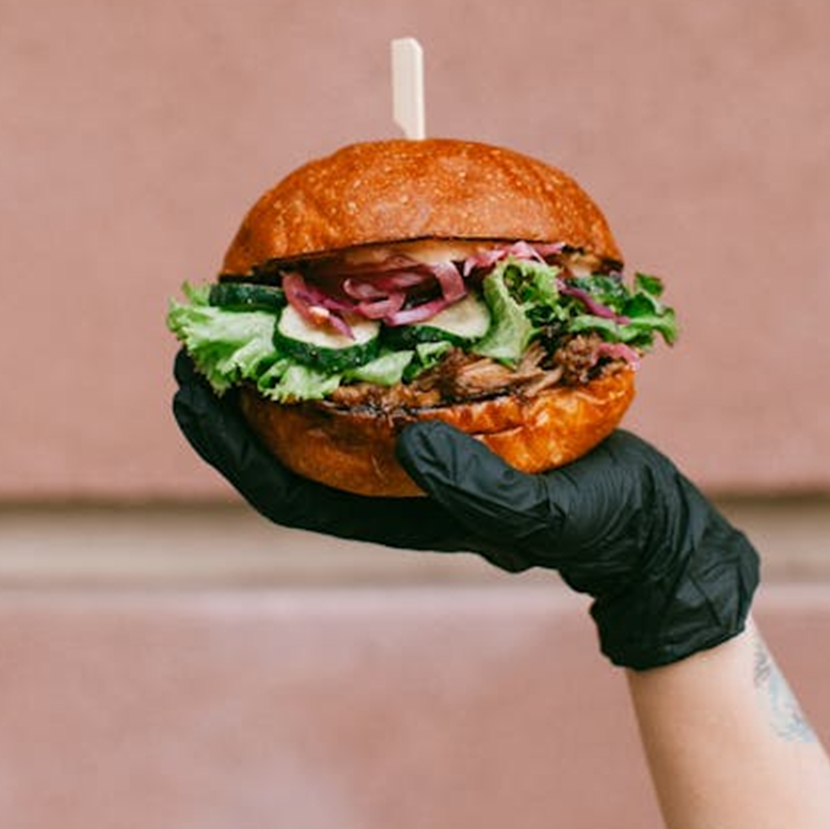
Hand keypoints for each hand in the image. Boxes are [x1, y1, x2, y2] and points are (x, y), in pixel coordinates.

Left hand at [173, 350, 758, 668]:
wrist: (641, 518)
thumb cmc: (596, 523)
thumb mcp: (544, 515)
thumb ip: (480, 494)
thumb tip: (409, 443)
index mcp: (393, 514)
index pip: (283, 490)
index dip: (228, 446)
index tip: (188, 390)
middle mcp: (388, 481)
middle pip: (288, 443)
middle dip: (234, 398)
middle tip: (196, 334)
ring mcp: (413, 451)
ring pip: (326, 410)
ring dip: (283, 365)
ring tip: (251, 309)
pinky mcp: (448, 419)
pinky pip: (380, 383)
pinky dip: (353, 350)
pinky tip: (350, 305)